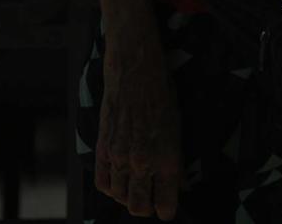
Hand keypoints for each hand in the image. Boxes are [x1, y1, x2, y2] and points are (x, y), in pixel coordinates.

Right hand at [95, 29, 181, 218]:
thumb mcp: (178, 128)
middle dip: (146, 209)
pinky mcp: (103, 149)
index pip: (165, 204)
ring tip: (134, 189)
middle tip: (150, 202)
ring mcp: (120, 157)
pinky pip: (102, 182)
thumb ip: (176, 160)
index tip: (167, 210)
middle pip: (139, 207)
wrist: (136, 72)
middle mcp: (142, 163)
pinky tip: (118, 181)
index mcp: (166, 159)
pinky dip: (110, 187)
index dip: (167, 211)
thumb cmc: (161, 95)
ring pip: (119, 197)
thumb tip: (178, 182)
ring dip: (127, 197)